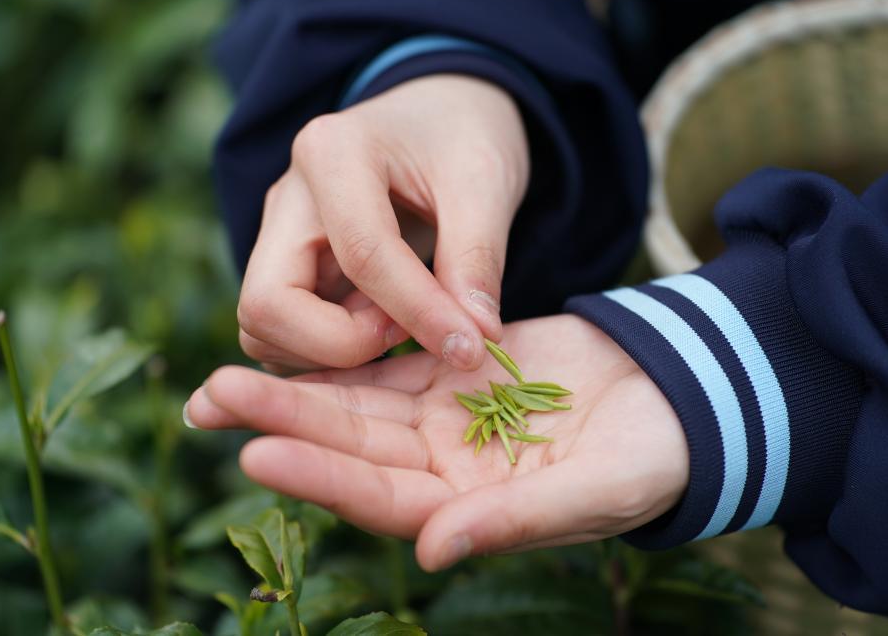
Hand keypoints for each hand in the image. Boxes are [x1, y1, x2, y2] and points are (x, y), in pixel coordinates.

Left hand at [186, 314, 687, 570]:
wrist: (677, 396)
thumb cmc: (652, 457)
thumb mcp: (595, 490)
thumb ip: (515, 519)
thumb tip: (432, 553)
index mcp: (470, 510)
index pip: (379, 498)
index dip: (319, 476)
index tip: (255, 450)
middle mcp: (444, 468)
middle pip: (350, 447)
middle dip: (281, 423)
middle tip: (210, 397)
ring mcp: (446, 418)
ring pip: (358, 403)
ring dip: (295, 388)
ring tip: (223, 375)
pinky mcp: (458, 369)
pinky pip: (390, 360)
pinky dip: (345, 350)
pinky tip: (294, 334)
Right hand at [237, 75, 528, 372]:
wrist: (440, 116)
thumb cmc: (463, 137)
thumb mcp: (485, 183)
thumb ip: (478, 259)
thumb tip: (475, 340)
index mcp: (332, 153)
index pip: (361, 255)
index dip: (417, 313)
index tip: (471, 349)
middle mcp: (287, 196)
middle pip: (268, 306)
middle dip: (341, 345)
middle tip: (410, 334)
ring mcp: (278, 236)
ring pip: (264, 331)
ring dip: (332, 354)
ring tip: (402, 327)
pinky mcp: (286, 271)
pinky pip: (283, 336)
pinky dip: (328, 355)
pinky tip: (385, 332)